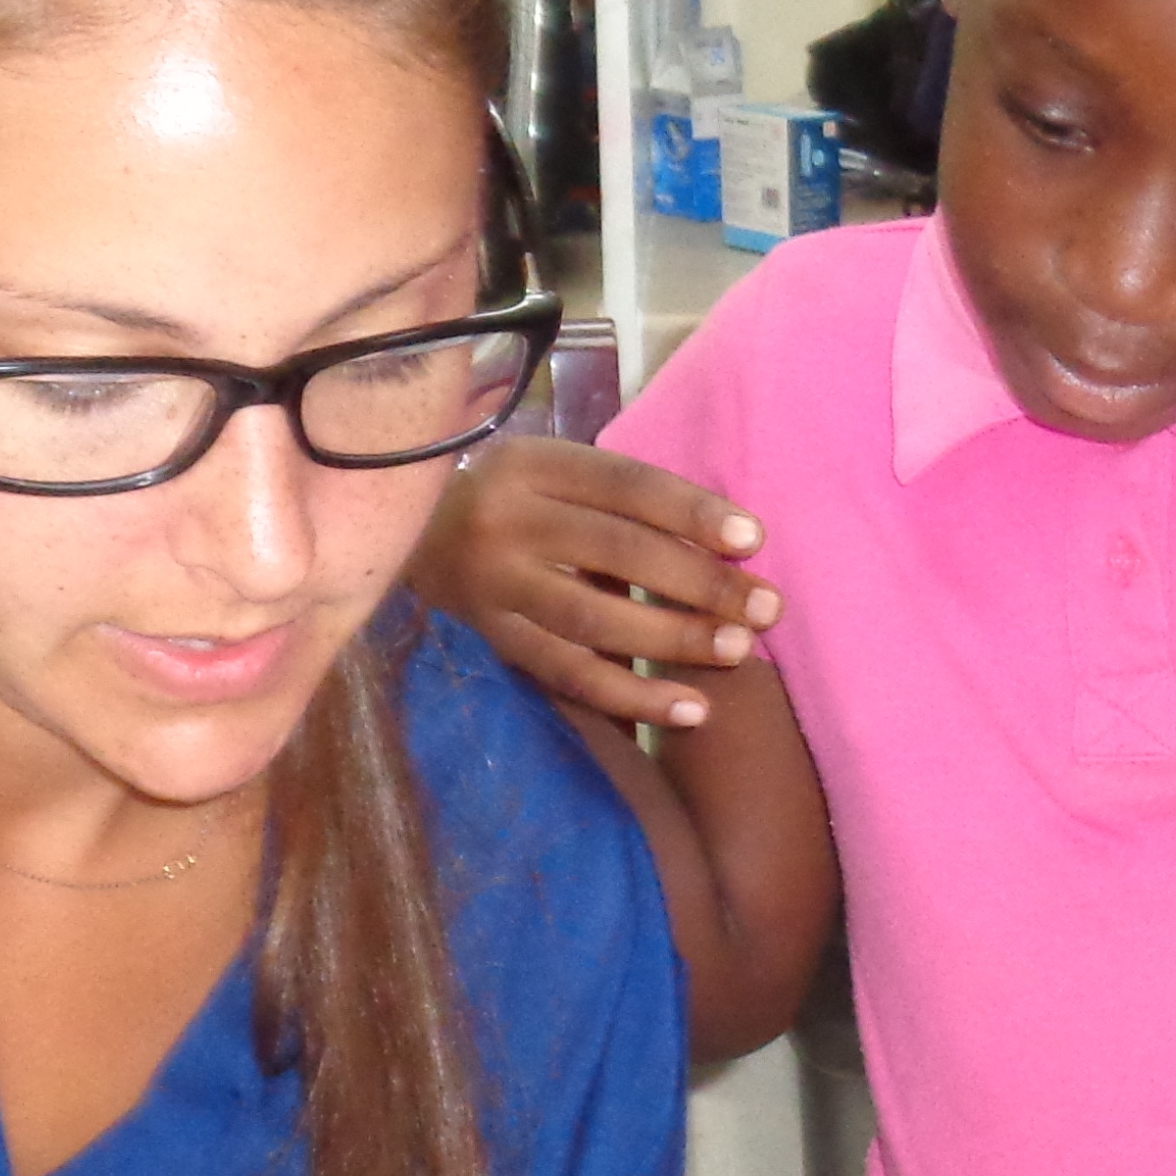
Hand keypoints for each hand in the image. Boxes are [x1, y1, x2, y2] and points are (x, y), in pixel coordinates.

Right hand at [418, 435, 781, 727]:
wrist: (409, 538)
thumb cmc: (519, 503)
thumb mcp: (558, 477)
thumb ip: (626, 503)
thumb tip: (733, 545)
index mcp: (534, 465)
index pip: (625, 485)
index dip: (691, 513)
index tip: (754, 539)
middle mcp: (507, 520)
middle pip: (616, 552)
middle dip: (700, 582)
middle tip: (766, 606)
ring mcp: (494, 586)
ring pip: (594, 620)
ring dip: (674, 640)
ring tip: (739, 652)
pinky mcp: (494, 641)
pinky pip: (569, 675)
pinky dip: (633, 698)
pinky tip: (691, 710)